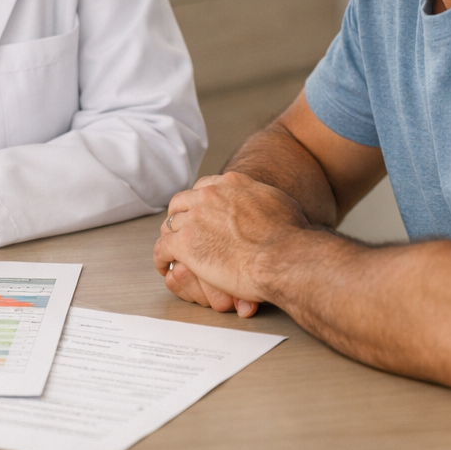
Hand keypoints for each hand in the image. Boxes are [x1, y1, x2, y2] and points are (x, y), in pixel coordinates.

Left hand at [154, 172, 308, 315]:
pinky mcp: (184, 243)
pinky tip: (164, 266)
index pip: (203, 188)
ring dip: (170, 238)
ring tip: (172, 252)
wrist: (282, 256)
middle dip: (179, 217)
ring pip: (170, 225)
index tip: (199, 214)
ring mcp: (194, 218)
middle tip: (180, 232)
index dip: (199, 203)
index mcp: (231, 184)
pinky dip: (161, 258)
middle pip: (181, 203)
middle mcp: (209, 195)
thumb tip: (268, 204)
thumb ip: (264, 199)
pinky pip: (162, 248)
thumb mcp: (280, 202)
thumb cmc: (289, 235)